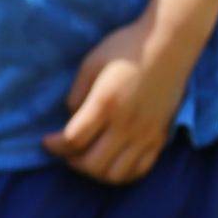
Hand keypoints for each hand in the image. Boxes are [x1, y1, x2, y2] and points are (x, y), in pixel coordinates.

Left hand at [46, 18, 190, 184]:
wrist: (170, 43)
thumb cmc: (126, 48)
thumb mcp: (90, 64)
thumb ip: (77, 95)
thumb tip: (71, 118)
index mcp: (105, 104)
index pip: (73, 140)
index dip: (54, 146)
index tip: (47, 141)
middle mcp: (127, 124)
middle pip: (93, 164)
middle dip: (71, 162)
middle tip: (65, 151)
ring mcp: (147, 133)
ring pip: (116, 174)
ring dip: (95, 172)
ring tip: (87, 158)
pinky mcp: (161, 136)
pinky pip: (140, 169)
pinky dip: (121, 173)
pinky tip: (111, 161)